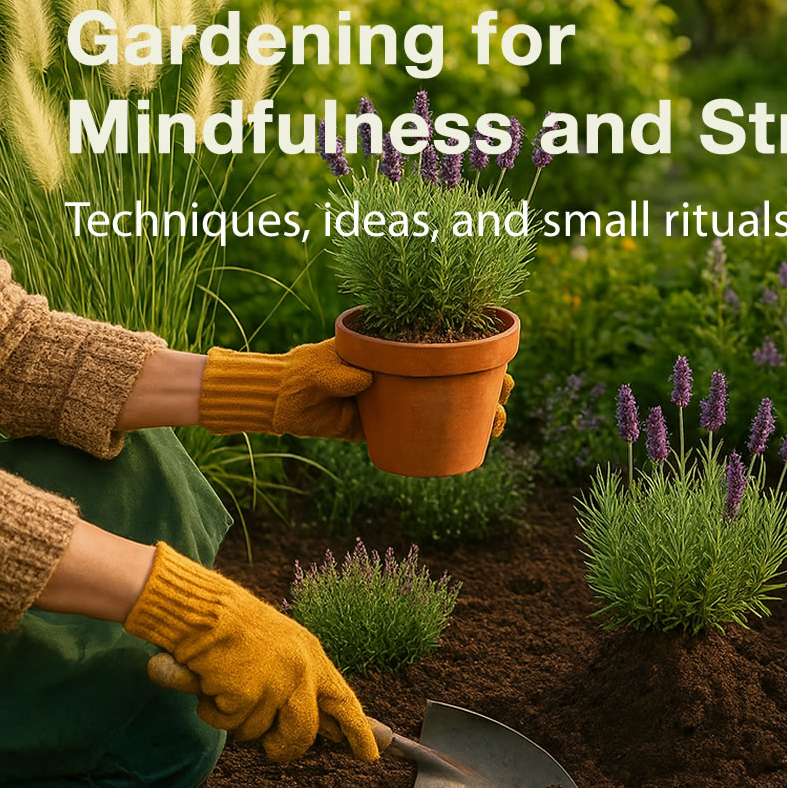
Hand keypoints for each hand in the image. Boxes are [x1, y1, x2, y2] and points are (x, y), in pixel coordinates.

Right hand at [124, 543, 379, 762]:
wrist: (205, 609)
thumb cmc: (237, 630)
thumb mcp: (283, 650)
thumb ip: (301, 684)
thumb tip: (321, 728)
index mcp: (312, 656)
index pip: (343, 701)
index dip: (358, 731)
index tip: (371, 755)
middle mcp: (301, 670)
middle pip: (303, 733)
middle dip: (284, 747)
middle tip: (271, 747)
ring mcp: (276, 682)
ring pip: (257, 733)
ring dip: (237, 719)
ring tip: (227, 684)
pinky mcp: (247, 693)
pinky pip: (228, 724)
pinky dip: (213, 711)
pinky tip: (211, 683)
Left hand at [199, 341, 514, 441]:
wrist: (281, 402)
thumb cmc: (302, 373)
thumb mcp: (319, 367)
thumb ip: (338, 371)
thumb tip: (362, 380)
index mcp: (397, 348)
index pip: (443, 344)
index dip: (476, 349)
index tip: (498, 357)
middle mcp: (406, 371)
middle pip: (458, 373)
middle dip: (490, 380)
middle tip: (505, 392)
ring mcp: (402, 398)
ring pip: (451, 402)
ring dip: (479, 410)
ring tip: (497, 424)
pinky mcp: (392, 425)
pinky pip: (429, 430)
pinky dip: (452, 436)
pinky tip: (473, 443)